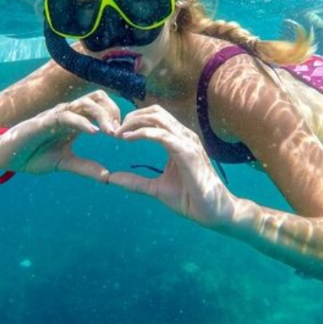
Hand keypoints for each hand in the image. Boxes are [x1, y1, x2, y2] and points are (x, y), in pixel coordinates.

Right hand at [0, 90, 119, 181]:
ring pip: (84, 103)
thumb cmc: (34, 155)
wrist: (6, 155)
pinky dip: (81, 122)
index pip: (101, 105)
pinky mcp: (44, 121)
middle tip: (120, 131)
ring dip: (101, 115)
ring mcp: (56, 115)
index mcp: (75, 120)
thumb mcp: (64, 163)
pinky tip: (92, 132)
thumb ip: (85, 167)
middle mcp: (68, 113)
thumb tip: (108, 177)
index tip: (124, 134)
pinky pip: (65, 115)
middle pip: (97, 98)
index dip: (115, 115)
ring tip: (111, 132)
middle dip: (113, 111)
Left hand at [107, 105, 236, 228]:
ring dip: (135, 122)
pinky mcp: (187, 152)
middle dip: (132, 117)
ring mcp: (187, 142)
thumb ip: (135, 181)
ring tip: (119, 133)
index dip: (135, 120)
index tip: (117, 132)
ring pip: (158, 118)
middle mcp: (184, 136)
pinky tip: (129, 139)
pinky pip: (162, 135)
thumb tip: (111, 178)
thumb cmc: (189, 198)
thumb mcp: (156, 188)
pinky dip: (143, 133)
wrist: (211, 211)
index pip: (156, 117)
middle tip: (115, 129)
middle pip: (155, 112)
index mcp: (178, 140)